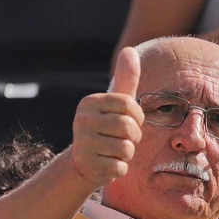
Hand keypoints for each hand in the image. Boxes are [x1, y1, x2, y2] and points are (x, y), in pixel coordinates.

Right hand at [69, 47, 145, 187]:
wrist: (84, 163)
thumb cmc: (106, 130)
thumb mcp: (115, 105)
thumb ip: (125, 79)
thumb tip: (130, 50)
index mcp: (89, 102)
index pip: (129, 105)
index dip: (137, 117)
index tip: (130, 122)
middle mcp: (81, 120)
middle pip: (128, 127)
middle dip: (133, 137)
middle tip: (123, 140)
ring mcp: (83, 144)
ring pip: (126, 149)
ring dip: (127, 154)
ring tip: (114, 152)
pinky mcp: (88, 165)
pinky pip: (120, 167)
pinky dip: (120, 168)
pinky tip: (108, 164)